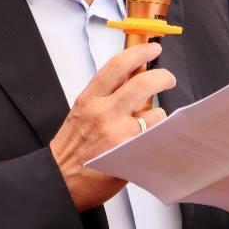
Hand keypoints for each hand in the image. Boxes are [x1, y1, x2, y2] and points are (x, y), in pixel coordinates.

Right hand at [50, 42, 174, 211]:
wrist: (59, 179)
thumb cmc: (72, 148)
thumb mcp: (82, 111)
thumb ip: (105, 95)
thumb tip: (133, 79)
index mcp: (90, 98)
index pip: (118, 65)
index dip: (140, 52)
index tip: (152, 48)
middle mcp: (104, 112)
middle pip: (144, 83)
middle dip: (163, 77)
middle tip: (168, 79)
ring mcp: (118, 133)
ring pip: (155, 113)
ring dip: (160, 115)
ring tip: (153, 121)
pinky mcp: (128, 153)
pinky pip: (153, 137)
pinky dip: (157, 135)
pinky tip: (151, 139)